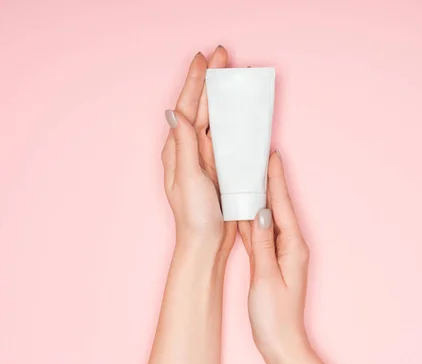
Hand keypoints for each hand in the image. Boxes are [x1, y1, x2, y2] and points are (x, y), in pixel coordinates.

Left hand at [162, 47, 235, 258]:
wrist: (207, 243)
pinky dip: (235, 121)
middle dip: (211, 81)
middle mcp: (192, 150)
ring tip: (232, 75)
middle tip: (222, 55)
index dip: (194, 82)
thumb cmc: (193, 215)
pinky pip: (230, 137)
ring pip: (216, 118)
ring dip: (223, 96)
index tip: (202, 59)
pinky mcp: (223, 167)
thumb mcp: (187, 178)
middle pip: (202, 107)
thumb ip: (183, 145)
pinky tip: (242, 110)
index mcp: (179, 150)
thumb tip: (173, 113)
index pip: (186, 107)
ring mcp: (208, 158)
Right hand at [239, 152, 310, 361]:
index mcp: (292, 247)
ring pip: (268, 218)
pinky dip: (253, 218)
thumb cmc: (275, 317)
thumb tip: (260, 212)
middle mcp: (291, 246)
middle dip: (269, 181)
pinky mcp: (273, 262)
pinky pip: (262, 233)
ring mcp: (282, 254)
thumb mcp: (265, 279)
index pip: (282, 206)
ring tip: (250, 175)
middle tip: (259, 156)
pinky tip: (245, 209)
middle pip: (277, 207)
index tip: (272, 155)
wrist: (282, 344)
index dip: (276, 180)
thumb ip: (262, 244)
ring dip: (260, 196)